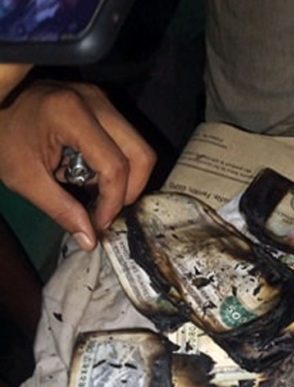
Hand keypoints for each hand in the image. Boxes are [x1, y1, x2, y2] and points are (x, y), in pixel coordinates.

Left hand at [0, 80, 155, 250]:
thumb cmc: (2, 139)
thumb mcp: (25, 178)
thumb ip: (61, 209)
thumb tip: (90, 240)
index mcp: (71, 114)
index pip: (114, 165)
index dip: (113, 200)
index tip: (99, 222)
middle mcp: (95, 101)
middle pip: (141, 154)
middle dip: (130, 189)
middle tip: (108, 209)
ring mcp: (102, 100)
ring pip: (139, 147)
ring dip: (126, 177)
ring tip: (96, 190)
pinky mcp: (102, 103)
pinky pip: (127, 139)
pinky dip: (117, 163)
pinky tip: (92, 173)